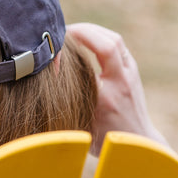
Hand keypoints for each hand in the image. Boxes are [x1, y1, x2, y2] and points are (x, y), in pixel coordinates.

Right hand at [67, 23, 168, 155]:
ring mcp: (130, 74)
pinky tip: (84, 40)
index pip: (101, 53)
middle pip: (110, 41)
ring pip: (114, 39)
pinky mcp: (131, 72)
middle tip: (60, 33)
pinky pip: (117, 45)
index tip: (55, 48)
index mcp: (110, 94)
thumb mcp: (81, 128)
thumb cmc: (105, 141)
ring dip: (92, 31)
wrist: (139, 147)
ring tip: (70, 32)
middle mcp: (124, 80)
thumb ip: (65, 108)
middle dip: (83, 30)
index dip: (77, 43)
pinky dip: (99, 38)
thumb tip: (37, 90)